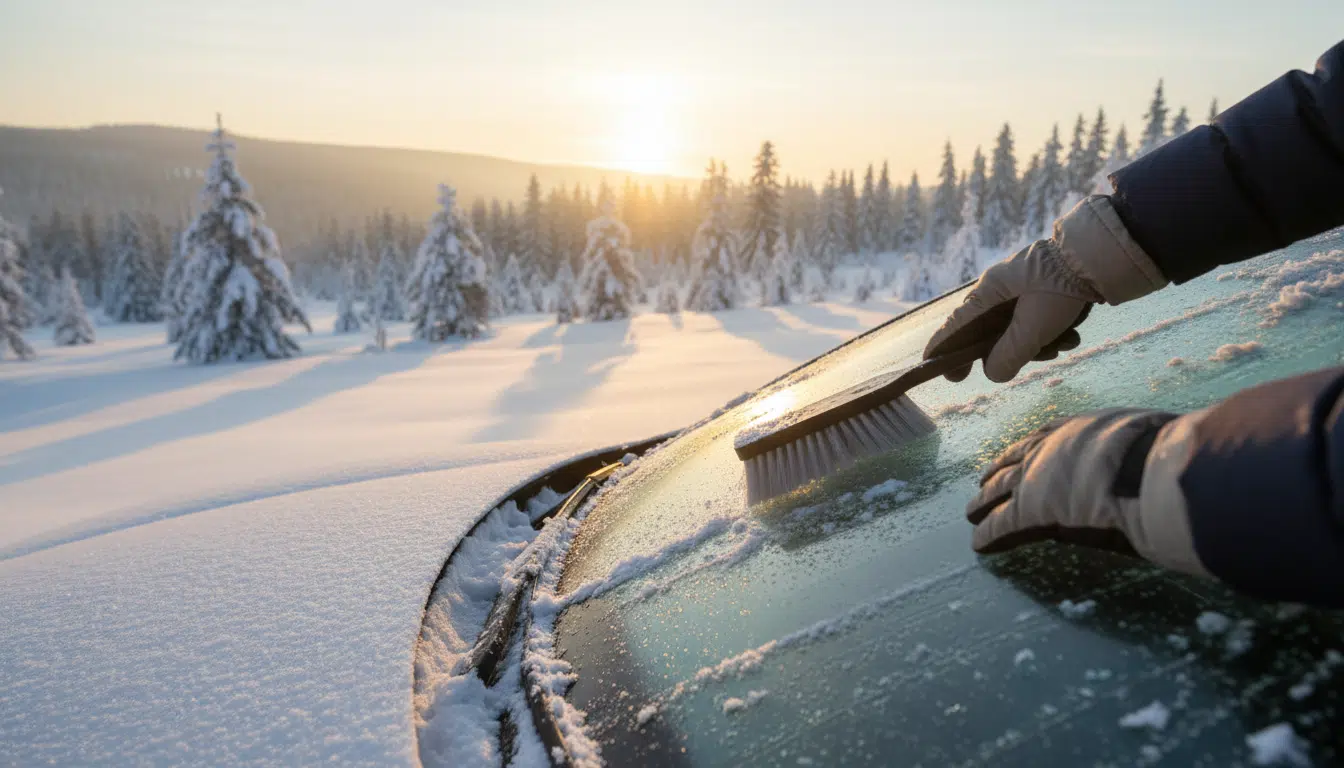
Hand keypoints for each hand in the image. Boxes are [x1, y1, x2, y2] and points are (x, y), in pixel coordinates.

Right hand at [924, 195, 1167, 382]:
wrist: (1101, 257)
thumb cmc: (1060, 290)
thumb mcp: (1033, 328)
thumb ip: (1009, 355)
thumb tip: (992, 373)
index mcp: (989, 292)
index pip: (956, 325)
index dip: (943, 347)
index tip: (932, 365)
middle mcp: (1000, 288)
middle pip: (990, 331)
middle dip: (1007, 352)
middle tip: (1010, 369)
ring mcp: (1023, 288)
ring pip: (1018, 327)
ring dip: (1038, 344)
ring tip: (1061, 345)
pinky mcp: (1045, 289)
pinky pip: (1038, 319)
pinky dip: (1052, 332)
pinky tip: (1071, 335)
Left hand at [966, 408, 1209, 578]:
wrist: (1149, 472)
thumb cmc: (1164, 456)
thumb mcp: (1147, 438)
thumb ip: (1142, 446)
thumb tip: (1172, 450)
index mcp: (1078, 431)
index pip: (1043, 439)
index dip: (1027, 451)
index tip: (1015, 456)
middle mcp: (1049, 450)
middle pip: (1013, 463)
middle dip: (997, 474)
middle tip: (983, 483)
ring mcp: (1035, 479)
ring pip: (998, 492)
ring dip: (983, 503)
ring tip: (971, 512)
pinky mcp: (1029, 511)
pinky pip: (1001, 525)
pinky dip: (988, 535)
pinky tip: (978, 544)